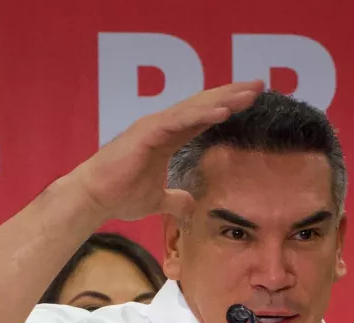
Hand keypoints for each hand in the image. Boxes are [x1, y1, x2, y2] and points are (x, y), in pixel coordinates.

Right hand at [67, 81, 263, 221]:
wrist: (95, 199)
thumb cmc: (120, 196)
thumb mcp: (157, 201)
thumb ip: (175, 200)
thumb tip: (190, 206)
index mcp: (167, 138)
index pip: (202, 118)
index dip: (226, 107)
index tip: (250, 101)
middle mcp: (163, 126)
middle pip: (203, 105)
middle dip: (231, 95)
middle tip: (259, 86)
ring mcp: (154, 126)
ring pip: (194, 107)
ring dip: (222, 99)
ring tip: (248, 93)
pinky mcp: (147, 133)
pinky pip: (179, 120)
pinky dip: (201, 114)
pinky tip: (222, 111)